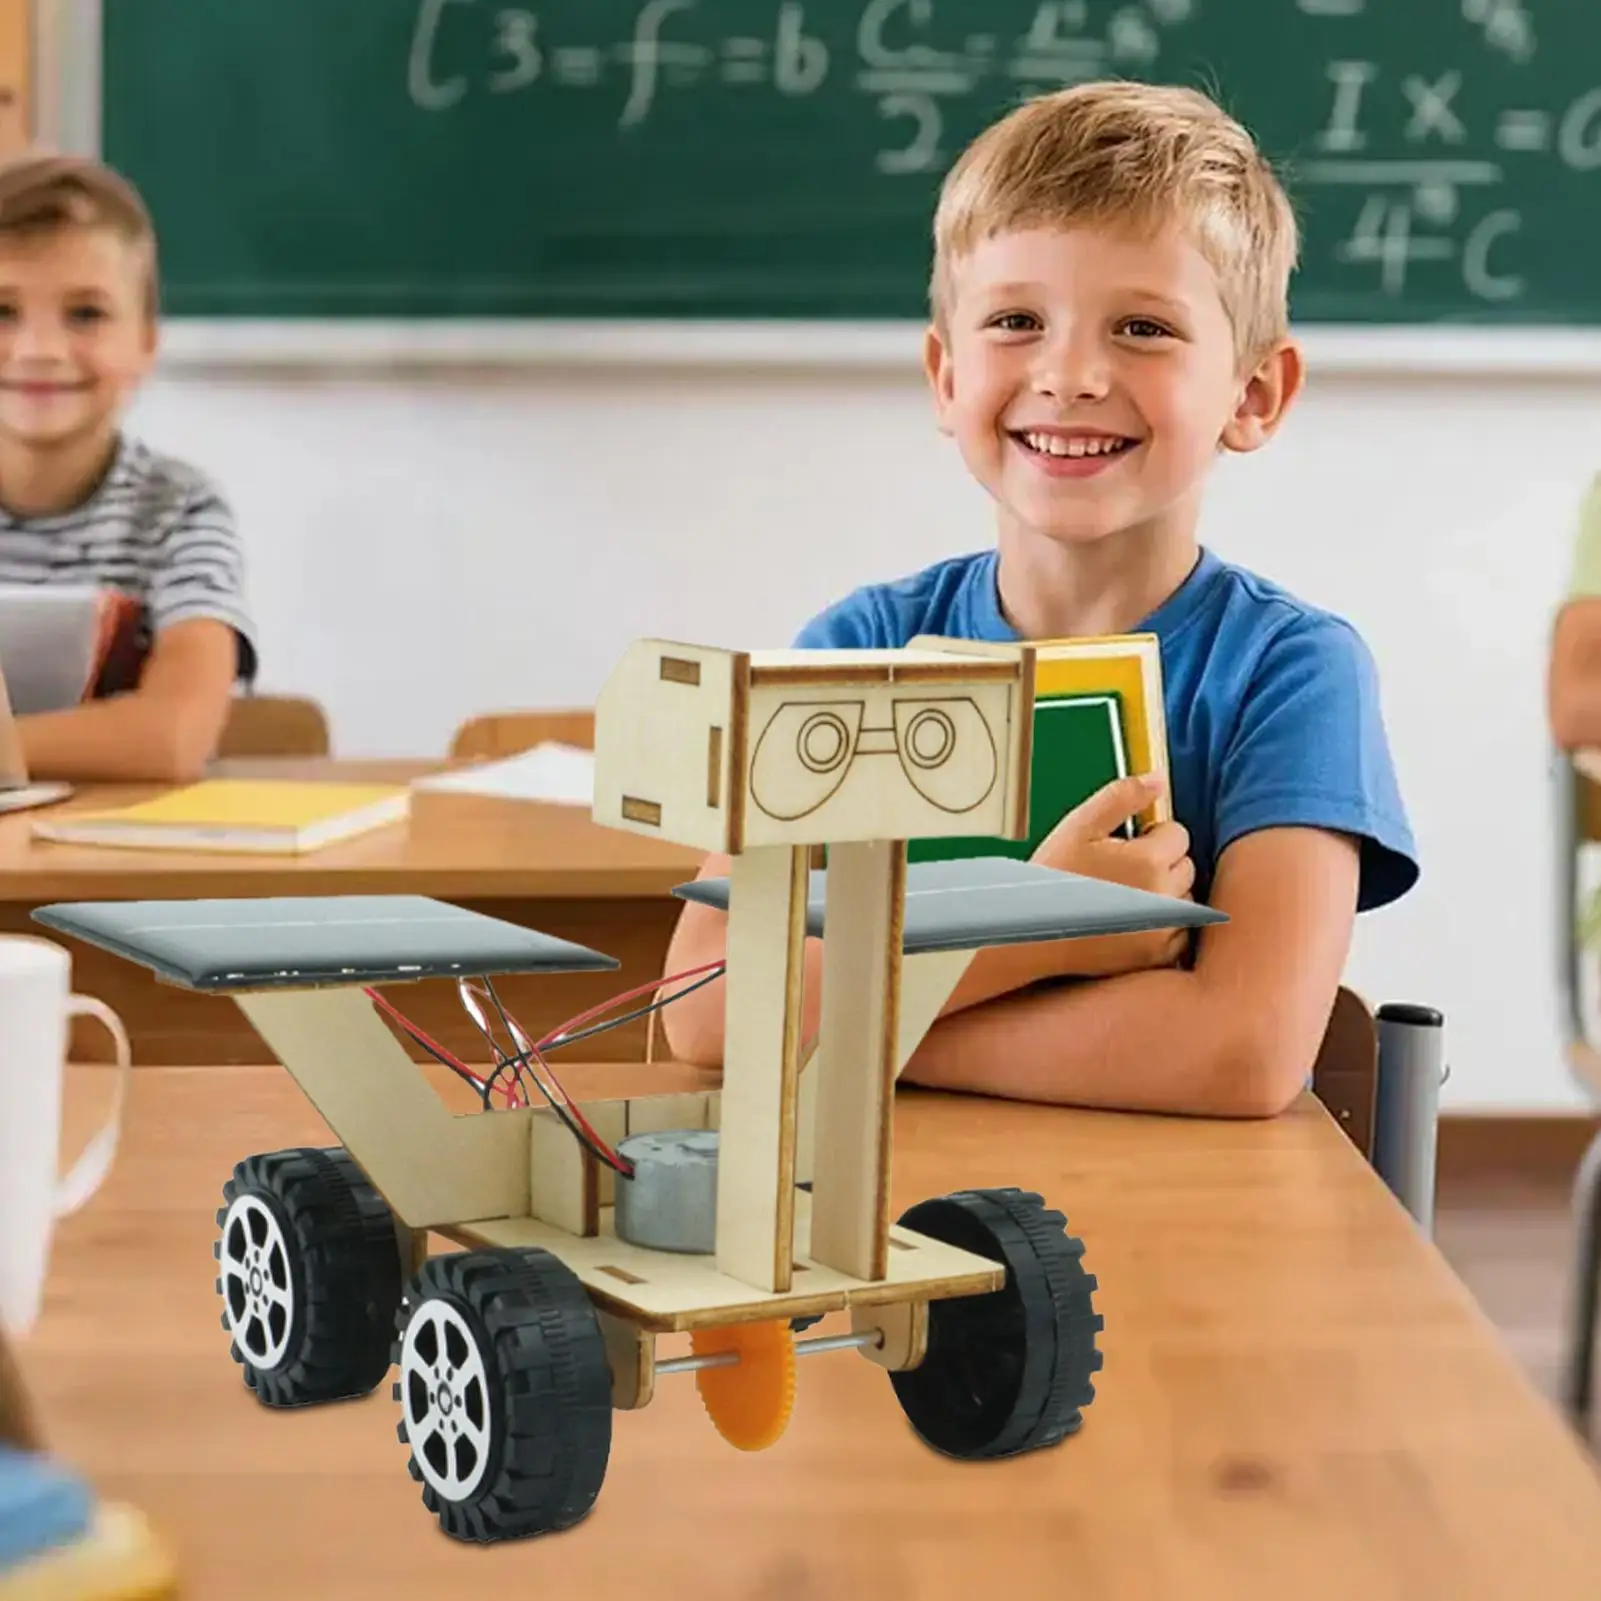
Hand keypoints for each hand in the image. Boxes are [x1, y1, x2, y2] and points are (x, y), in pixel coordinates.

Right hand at [1031, 773, 1196, 971]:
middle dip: (1159, 864)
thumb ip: (1122, 796)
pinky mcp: (1159, 954)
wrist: (1030, 936)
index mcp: (1149, 861)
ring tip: (1120, 900)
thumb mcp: (1079, 827)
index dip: (1149, 836)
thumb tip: (1159, 778)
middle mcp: (1164, 897)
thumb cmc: (1051, 882)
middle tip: (1117, 874)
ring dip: (1164, 894)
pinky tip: (1128, 922)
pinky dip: (1161, 925)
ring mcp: (1163, 929)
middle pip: (1184, 864)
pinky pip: (1179, 930)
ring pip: (1184, 897)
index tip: (1121, 849)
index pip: (1177, 833)